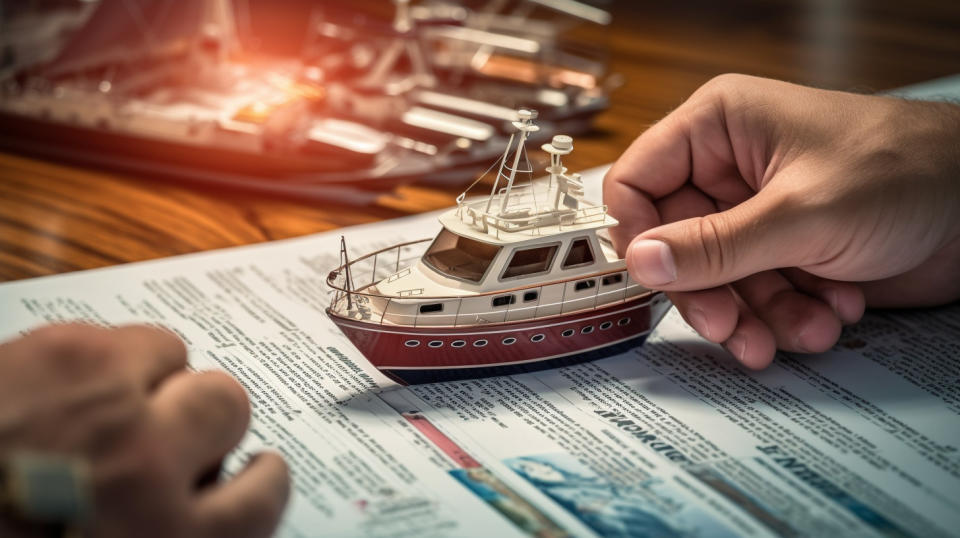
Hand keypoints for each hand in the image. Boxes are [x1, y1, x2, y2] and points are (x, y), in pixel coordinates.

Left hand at [0, 324, 288, 536]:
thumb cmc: (9, 537)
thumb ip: (163, 533)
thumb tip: (191, 512)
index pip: (263, 497)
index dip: (258, 481)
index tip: (246, 474)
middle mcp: (148, 465)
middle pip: (227, 405)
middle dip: (201, 420)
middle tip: (155, 440)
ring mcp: (103, 401)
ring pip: (174, 354)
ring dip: (148, 378)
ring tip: (98, 405)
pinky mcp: (57, 351)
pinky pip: (113, 333)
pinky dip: (97, 358)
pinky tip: (52, 390)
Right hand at [604, 74, 959, 368]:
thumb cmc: (909, 170)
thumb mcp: (802, 212)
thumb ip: (716, 245)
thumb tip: (643, 262)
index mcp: (719, 128)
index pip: (637, 180)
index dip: (637, 233)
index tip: (655, 277)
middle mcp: (730, 170)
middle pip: (676, 244)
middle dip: (710, 293)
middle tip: (730, 326)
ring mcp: (757, 214)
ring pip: (716, 280)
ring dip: (759, 313)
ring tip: (804, 328)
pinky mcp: (784, 251)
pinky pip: (755, 295)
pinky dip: (790, 315)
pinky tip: (833, 309)